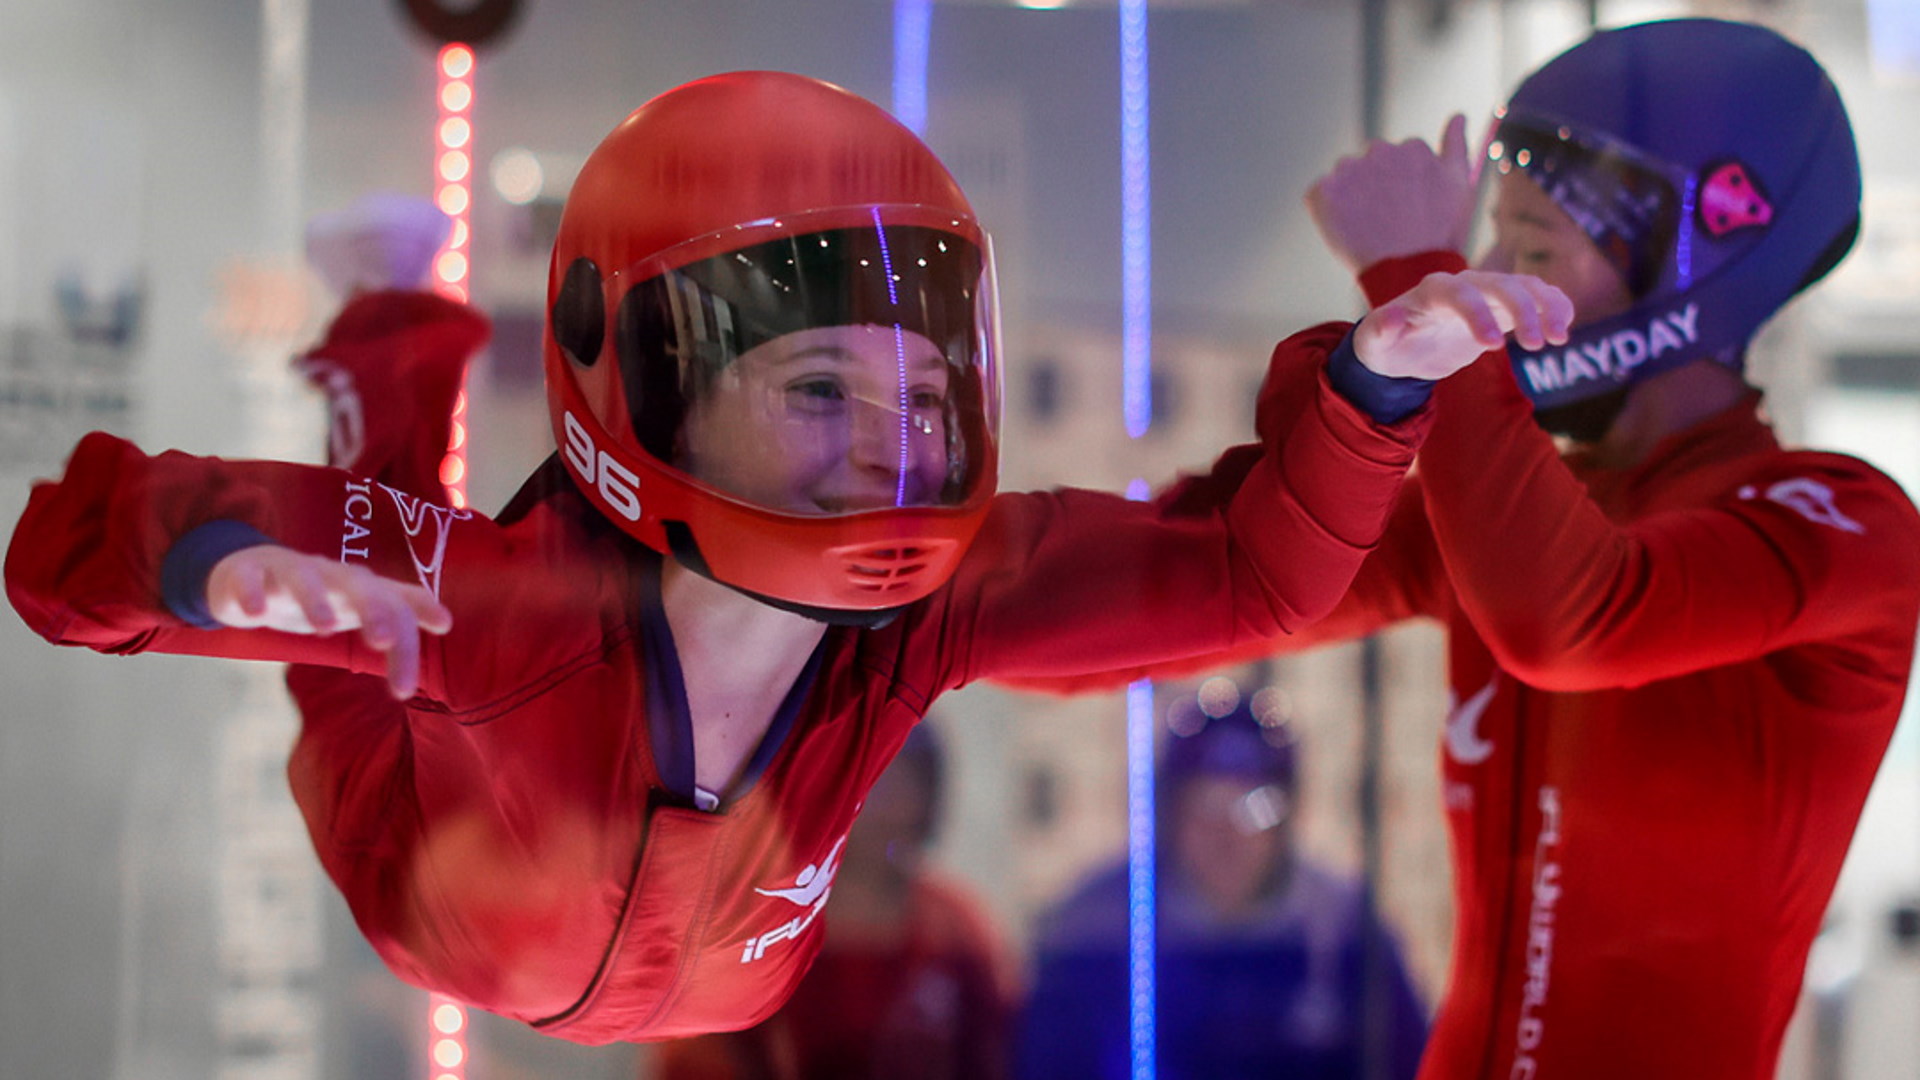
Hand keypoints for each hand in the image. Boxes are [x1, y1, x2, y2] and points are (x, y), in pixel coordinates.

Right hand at [205, 545, 452, 698]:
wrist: (249, 572)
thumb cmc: (318, 596)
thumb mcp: (358, 607)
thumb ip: (399, 617)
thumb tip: (446, 622)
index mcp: (359, 588)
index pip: (396, 601)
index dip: (420, 610)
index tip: (444, 626)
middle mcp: (330, 575)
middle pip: (358, 586)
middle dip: (373, 610)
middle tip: (383, 640)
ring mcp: (289, 570)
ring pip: (305, 577)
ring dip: (316, 600)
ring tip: (324, 629)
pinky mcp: (249, 572)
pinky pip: (250, 579)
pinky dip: (252, 594)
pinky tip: (255, 614)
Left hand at [1305, 114, 1479, 272]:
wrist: (1408, 271)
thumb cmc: (1439, 233)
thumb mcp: (1459, 185)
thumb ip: (1456, 145)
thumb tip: (1457, 115)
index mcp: (1411, 146)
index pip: (1397, 161)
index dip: (1400, 190)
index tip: (1407, 211)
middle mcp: (1378, 150)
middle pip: (1368, 165)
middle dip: (1374, 187)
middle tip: (1387, 221)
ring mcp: (1348, 169)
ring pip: (1343, 177)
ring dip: (1350, 196)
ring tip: (1369, 227)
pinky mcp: (1322, 191)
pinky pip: (1319, 194)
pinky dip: (1328, 211)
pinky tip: (1347, 230)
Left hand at [1353, 270, 1572, 380]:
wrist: (1403, 347)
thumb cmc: (1386, 345)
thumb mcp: (1372, 344)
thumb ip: (1378, 331)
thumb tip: (1390, 319)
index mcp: (1431, 292)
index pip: (1459, 293)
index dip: (1478, 314)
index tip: (1493, 346)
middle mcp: (1464, 285)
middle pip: (1501, 284)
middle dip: (1522, 310)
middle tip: (1536, 346)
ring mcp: (1487, 294)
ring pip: (1525, 286)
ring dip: (1546, 307)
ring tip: (1558, 339)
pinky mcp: (1503, 308)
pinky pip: (1536, 298)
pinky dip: (1554, 306)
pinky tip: (1563, 329)